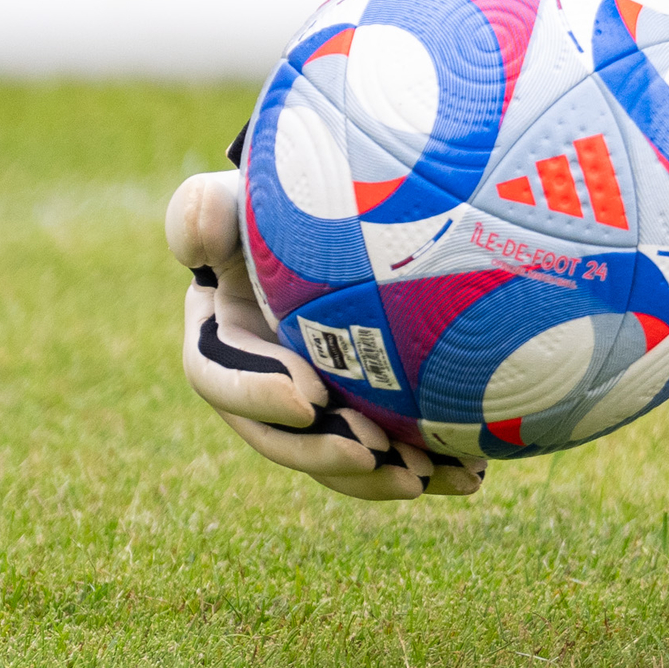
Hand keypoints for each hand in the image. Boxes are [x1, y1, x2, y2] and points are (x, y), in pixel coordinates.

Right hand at [165, 170, 483, 501]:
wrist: (368, 199)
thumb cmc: (296, 189)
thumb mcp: (248, 192)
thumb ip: (210, 205)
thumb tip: (196, 223)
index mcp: (219, 334)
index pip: (218, 373)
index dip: (256, 393)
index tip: (309, 396)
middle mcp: (261, 378)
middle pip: (279, 433)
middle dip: (320, 452)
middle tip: (371, 451)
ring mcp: (319, 400)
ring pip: (338, 452)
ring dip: (375, 475)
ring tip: (423, 477)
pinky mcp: (371, 407)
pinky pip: (393, 447)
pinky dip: (428, 465)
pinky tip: (472, 474)